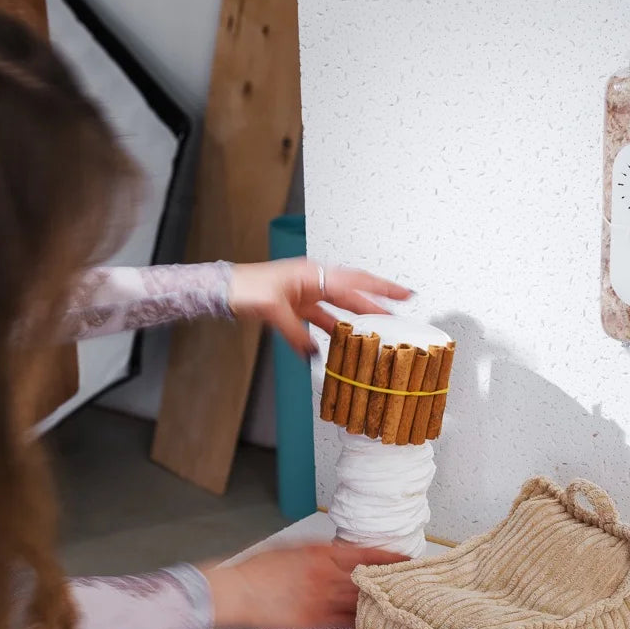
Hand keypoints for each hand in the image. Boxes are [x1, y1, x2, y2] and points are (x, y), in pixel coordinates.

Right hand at [201, 542, 407, 628]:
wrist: (235, 591)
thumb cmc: (258, 569)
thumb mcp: (291, 549)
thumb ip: (320, 551)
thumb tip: (343, 553)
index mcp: (320, 553)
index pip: (365, 554)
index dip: (389, 558)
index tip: (407, 560)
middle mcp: (324, 576)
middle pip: (368, 579)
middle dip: (392, 581)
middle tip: (414, 583)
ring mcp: (320, 600)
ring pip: (360, 602)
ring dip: (381, 603)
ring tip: (402, 604)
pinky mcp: (312, 621)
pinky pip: (345, 623)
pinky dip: (362, 623)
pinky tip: (376, 624)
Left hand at [228, 258, 411, 357]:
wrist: (225, 290)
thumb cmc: (246, 288)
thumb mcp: (274, 311)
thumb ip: (297, 334)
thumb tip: (314, 353)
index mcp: (313, 274)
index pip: (355, 283)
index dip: (381, 290)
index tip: (404, 294)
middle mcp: (313, 281)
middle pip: (352, 293)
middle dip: (377, 303)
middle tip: (401, 311)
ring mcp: (304, 294)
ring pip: (338, 308)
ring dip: (356, 320)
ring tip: (376, 332)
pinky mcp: (295, 306)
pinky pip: (320, 319)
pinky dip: (330, 331)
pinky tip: (339, 344)